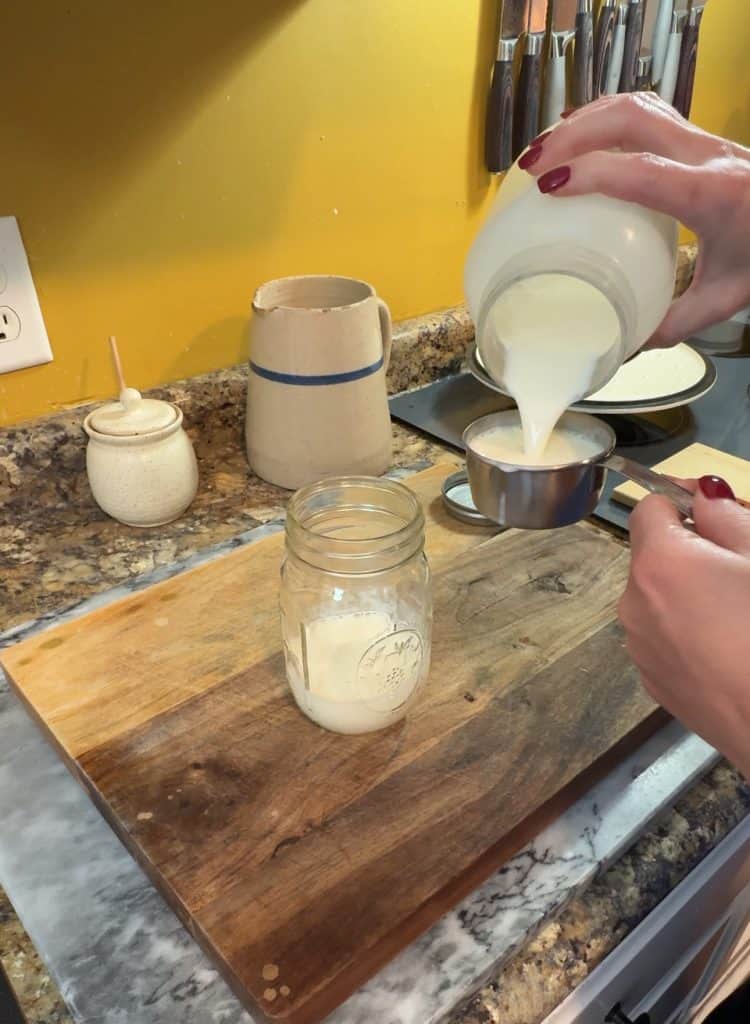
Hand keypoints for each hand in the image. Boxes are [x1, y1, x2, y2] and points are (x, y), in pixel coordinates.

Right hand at [518, 94, 749, 347]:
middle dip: (574, 134)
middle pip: (633, 118)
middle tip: (532, 166)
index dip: (593, 173)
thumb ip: (672, 322)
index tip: (550, 186)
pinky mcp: (697, 136)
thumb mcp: (727, 297)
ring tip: (545, 149)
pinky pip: (644, 111)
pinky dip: (603, 118)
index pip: (646, 172)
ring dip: (585, 120)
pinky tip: (579, 138)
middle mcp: (707, 156)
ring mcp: (703, 139)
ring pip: (636, 105)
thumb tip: (622, 346)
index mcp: (714, 196)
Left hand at [619, 475, 749, 777]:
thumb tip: (703, 492)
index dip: (682, 501)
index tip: (714, 507)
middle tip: (741, 565)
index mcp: (659, 564)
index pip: (648, 508)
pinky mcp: (654, 682)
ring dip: (691, 594)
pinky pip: (665, 637)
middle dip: (693, 551)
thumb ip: (727, 517)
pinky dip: (690, 631)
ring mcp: (640, 648)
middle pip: (654, 555)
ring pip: (659, 598)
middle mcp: (634, 604)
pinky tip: (731, 647)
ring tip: (740, 612)